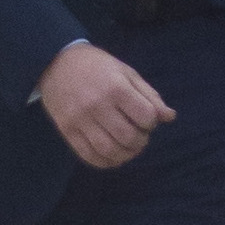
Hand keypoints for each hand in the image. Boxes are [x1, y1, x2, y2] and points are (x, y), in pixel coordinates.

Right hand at [36, 43, 172, 169]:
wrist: (55, 63)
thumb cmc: (96, 66)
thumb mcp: (126, 73)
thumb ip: (149, 95)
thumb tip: (169, 117)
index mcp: (116, 87)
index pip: (146, 117)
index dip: (152, 122)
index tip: (146, 118)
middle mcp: (98, 105)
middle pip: (129, 137)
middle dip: (141, 141)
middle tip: (139, 136)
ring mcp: (80, 119)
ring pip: (110, 150)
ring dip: (126, 155)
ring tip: (128, 148)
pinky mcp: (67, 130)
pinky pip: (89, 155)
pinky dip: (106, 162)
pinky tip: (112, 155)